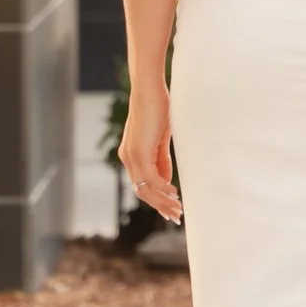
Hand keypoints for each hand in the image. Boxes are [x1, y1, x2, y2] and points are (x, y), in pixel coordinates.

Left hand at [120, 83, 181, 221]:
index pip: (142, 185)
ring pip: (145, 189)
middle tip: (176, 216)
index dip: (157, 199)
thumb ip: (161, 160)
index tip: (171, 209)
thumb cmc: (157, 109)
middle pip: (142, 191)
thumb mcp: (160, 139)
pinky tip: (174, 193)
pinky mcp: (138, 152)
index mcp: (131, 155)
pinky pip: (150, 178)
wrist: (149, 90)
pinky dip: (163, 188)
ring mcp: (131, 156)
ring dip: (162, 201)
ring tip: (178, 209)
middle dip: (160, 206)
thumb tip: (166, 181)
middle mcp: (127, 158)